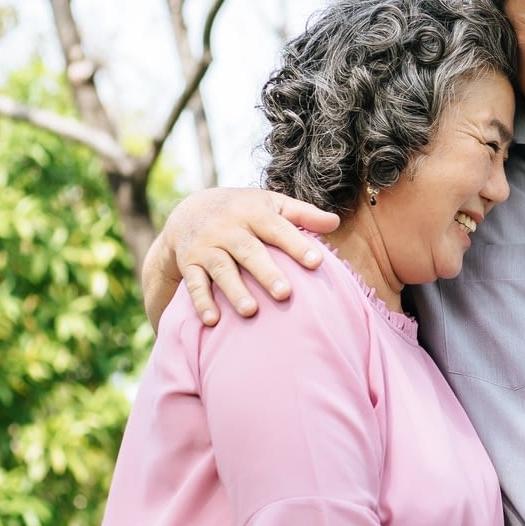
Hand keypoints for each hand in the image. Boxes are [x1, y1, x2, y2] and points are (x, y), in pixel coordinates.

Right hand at [143, 187, 338, 327]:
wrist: (189, 211)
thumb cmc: (244, 211)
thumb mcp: (271, 204)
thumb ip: (303, 214)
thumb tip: (336, 223)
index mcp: (252, 212)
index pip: (277, 228)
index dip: (296, 244)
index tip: (317, 263)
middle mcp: (227, 227)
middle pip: (248, 251)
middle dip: (266, 272)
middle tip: (285, 294)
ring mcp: (206, 246)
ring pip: (221, 268)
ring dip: (235, 290)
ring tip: (251, 311)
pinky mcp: (189, 263)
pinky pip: (194, 283)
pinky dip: (202, 301)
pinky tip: (212, 321)